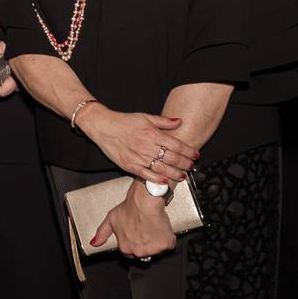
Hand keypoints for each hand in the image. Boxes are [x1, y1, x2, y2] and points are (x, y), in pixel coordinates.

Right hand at [77, 105, 197, 183]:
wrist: (102, 126)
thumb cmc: (123, 121)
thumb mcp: (145, 116)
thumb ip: (164, 121)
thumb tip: (179, 121)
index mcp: (152, 133)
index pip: (177, 145)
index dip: (189, 151)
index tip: (195, 155)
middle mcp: (147, 146)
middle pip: (172, 158)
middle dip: (185, 164)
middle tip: (191, 166)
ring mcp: (138, 156)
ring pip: (162, 168)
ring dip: (175, 173)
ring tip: (182, 176)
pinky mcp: (129, 165)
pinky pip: (146, 174)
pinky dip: (157, 179)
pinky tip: (165, 181)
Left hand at [91, 179, 176, 258]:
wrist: (144, 202)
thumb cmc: (128, 209)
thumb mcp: (110, 219)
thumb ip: (102, 233)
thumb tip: (94, 243)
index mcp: (125, 248)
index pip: (130, 252)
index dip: (134, 243)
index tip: (137, 234)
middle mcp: (138, 252)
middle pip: (145, 252)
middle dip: (146, 243)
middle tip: (145, 229)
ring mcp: (153, 249)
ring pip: (157, 249)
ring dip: (157, 241)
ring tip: (152, 227)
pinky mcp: (166, 245)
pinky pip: (169, 245)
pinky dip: (167, 237)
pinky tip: (161, 228)